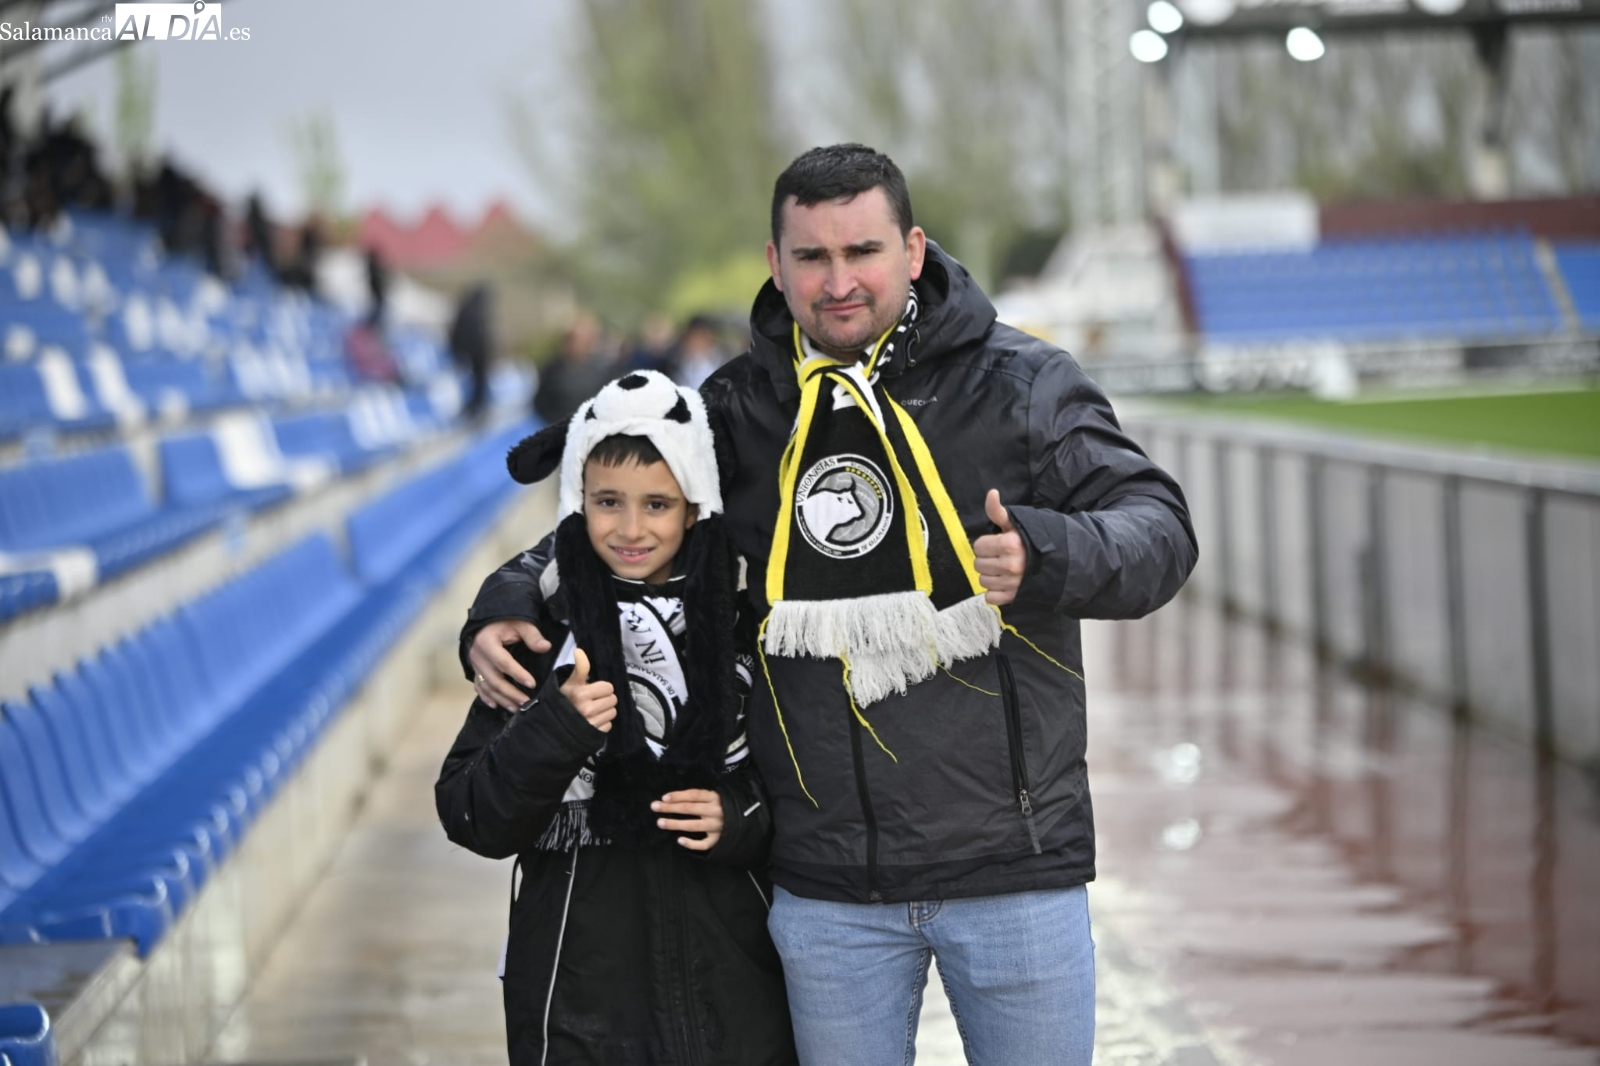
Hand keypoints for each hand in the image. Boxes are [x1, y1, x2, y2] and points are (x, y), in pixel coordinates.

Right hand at [471, 619, 550, 709]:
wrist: (488, 620)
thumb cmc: (506, 621)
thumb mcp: (521, 623)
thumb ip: (532, 635)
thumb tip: (545, 647)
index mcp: (487, 643)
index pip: (503, 662)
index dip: (518, 674)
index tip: (532, 684)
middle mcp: (477, 656)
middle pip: (494, 680)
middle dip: (511, 693)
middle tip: (526, 702)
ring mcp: (474, 665)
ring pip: (487, 686)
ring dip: (501, 699)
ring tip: (517, 708)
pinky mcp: (475, 669)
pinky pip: (479, 686)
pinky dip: (487, 697)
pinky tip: (496, 705)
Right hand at [559, 648, 616, 731]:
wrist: (552, 726)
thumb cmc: (562, 701)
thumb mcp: (569, 683)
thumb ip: (579, 668)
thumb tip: (579, 650)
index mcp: (581, 694)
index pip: (608, 687)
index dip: (601, 688)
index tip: (592, 691)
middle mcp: (587, 709)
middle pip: (613, 699)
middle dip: (604, 699)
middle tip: (593, 701)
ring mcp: (592, 723)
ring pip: (612, 712)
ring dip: (605, 711)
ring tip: (592, 711)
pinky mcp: (595, 734)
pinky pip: (608, 725)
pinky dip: (602, 723)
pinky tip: (592, 722)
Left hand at [651, 789, 724, 850]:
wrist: (746, 820)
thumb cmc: (725, 806)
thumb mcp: (716, 797)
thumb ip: (700, 797)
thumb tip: (675, 798)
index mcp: (715, 797)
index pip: (693, 795)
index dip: (678, 795)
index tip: (663, 797)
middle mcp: (716, 811)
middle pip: (689, 809)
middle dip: (670, 808)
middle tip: (654, 807)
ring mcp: (717, 826)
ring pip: (693, 826)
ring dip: (675, 824)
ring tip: (660, 822)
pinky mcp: (718, 839)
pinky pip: (703, 844)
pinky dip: (691, 844)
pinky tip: (679, 841)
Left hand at [972, 489, 1024, 606]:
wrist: (1061, 561)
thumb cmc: (1035, 540)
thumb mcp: (1016, 523)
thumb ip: (998, 511)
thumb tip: (991, 493)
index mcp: (1009, 544)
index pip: (978, 546)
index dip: (986, 544)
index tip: (997, 544)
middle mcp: (1010, 564)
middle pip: (978, 564)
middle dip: (987, 559)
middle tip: (1001, 557)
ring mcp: (1013, 583)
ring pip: (983, 581)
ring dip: (990, 576)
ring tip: (1004, 570)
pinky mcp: (1015, 597)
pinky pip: (991, 597)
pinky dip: (995, 591)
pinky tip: (1005, 583)